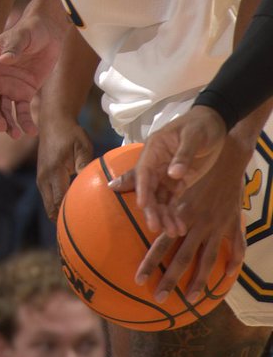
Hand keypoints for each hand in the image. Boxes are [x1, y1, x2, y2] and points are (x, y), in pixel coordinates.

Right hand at [0, 15, 62, 137]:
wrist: (49, 34)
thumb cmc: (30, 30)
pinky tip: (30, 132)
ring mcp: (7, 87)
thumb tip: (4, 60)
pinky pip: (22, 110)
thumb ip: (13, 48)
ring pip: (3, 109)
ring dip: (7, 122)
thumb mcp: (22, 36)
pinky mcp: (23, 93)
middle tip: (0, 126)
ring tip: (15, 135)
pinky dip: (25, 122)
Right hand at [36, 117, 94, 220]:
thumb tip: (93, 183)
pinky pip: (48, 197)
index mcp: (54, 170)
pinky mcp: (42, 176)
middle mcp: (44, 177)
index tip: (80, 230)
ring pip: (47, 204)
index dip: (68, 216)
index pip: (59, 200)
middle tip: (79, 238)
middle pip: (51, 207)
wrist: (53, 121)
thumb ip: (85, 165)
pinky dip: (55, 207)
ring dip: (58, 215)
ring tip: (74, 230)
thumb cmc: (71, 133)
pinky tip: (68, 214)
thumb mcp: (82, 146)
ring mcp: (41, 177)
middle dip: (62, 222)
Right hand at [131, 107, 229, 235]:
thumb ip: (183, 154)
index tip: (143, 205)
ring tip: (173, 232)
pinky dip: (174, 213)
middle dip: (152, 209)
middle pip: (150, 188)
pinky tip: (179, 227)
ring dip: (164, 215)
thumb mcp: (193, 136)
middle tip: (156, 227)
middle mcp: (156, 163)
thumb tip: (174, 174)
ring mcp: (167, 174)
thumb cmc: (200, 126)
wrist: (214, 124)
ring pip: (160, 198)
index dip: (142, 188)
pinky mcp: (179, 181)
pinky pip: (172, 200)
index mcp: (155, 149)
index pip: (144, 170)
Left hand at [133, 144, 246, 302]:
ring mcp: (216, 226)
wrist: (227, 153)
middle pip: (182, 258)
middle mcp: (197, 222)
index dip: (151, 262)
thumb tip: (110, 185)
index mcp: (179, 212)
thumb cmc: (190, 160)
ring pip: (208, 260)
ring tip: (190, 299)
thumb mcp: (162, 168)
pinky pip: (234, 249)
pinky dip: (231, 265)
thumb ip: (135, 179)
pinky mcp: (232, 223)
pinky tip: (225, 279)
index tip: (139, 280)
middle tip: (158, 298)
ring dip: (199, 281)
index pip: (160, 243)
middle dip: (170, 280)